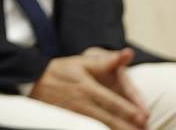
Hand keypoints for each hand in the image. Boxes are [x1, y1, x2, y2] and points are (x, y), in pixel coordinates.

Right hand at [30, 48, 147, 129]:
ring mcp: (75, 114)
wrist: (31, 80)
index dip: (129, 111)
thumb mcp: (81, 62)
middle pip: (109, 119)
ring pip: (100, 127)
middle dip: (127, 127)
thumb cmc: (58, 71)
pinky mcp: (69, 121)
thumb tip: (126, 54)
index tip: (143, 117)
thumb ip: (105, 61)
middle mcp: (82, 103)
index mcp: (88, 88)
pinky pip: (87, 129)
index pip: (112, 102)